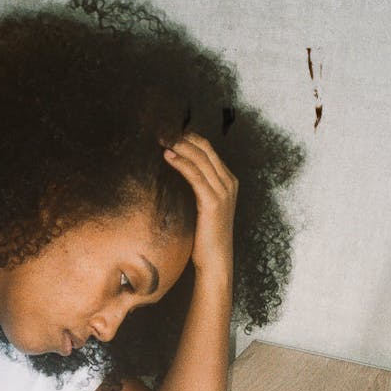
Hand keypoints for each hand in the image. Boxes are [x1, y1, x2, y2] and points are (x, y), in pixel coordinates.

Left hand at [163, 132, 237, 273]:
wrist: (215, 261)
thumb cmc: (205, 238)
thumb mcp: (202, 208)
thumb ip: (196, 189)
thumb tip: (173, 176)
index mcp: (228, 182)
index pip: (208, 150)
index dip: (188, 138)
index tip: (169, 132)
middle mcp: (229, 183)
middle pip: (205, 149)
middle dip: (183, 137)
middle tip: (162, 130)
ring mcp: (223, 192)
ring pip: (200, 158)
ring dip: (179, 146)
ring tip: (161, 138)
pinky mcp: (213, 202)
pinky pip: (195, 175)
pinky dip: (181, 163)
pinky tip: (167, 156)